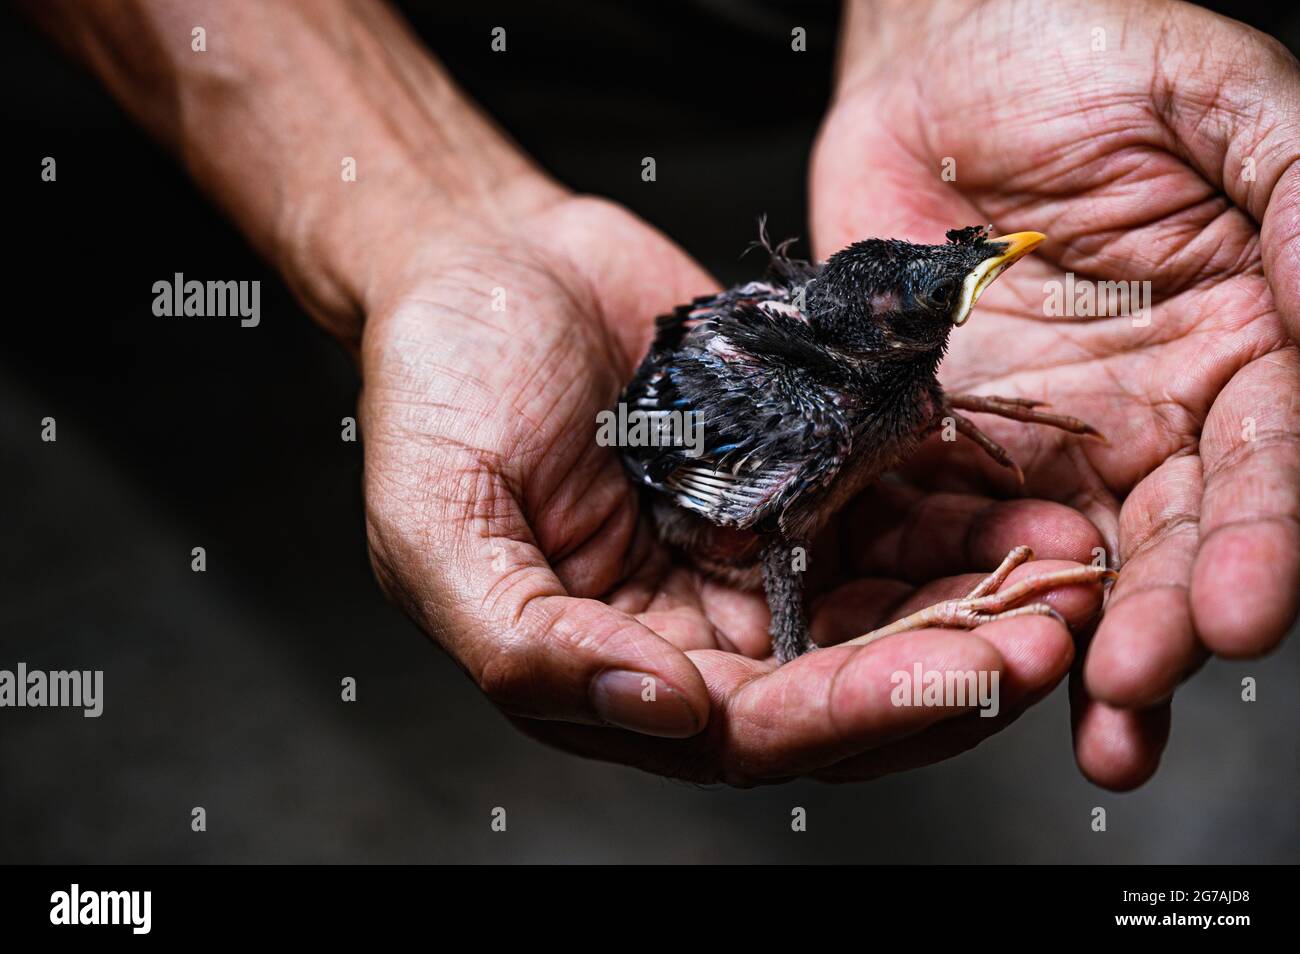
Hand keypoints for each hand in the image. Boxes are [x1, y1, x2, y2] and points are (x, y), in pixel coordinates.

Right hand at [358, 188, 1114, 782]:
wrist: (485, 260)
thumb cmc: (440, 385)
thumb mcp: (439, 522)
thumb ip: (528, 642)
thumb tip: (664, 714)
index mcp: (611, 665)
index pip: (748, 729)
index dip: (852, 713)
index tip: (951, 676)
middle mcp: (696, 628)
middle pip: (842, 684)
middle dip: (948, 670)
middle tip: (1047, 637)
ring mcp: (755, 552)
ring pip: (888, 613)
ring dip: (981, 606)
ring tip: (1069, 578)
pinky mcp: (799, 478)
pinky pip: (894, 520)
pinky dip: (963, 526)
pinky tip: (1028, 514)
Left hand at [812, 0, 1299, 787]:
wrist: (938, 57)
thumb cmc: (1083, 51)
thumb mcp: (1216, 102)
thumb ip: (1299, 198)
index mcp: (1240, 340)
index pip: (1265, 463)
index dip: (1259, 541)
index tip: (1242, 614)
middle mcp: (1150, 406)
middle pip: (1172, 536)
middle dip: (1164, 619)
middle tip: (1138, 688)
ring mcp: (1045, 431)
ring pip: (1076, 557)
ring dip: (1077, 643)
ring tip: (1088, 721)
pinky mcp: (949, 436)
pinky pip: (959, 524)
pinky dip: (966, 590)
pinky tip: (965, 648)